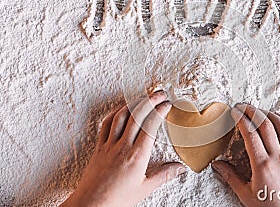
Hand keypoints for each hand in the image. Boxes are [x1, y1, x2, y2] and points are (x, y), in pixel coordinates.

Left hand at [61, 91, 186, 206]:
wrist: (91, 205)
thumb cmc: (116, 199)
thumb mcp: (145, 188)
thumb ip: (164, 175)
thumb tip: (180, 168)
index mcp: (137, 156)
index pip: (150, 126)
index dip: (160, 111)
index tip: (167, 104)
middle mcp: (122, 146)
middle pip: (137, 115)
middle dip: (150, 101)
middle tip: (159, 93)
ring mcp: (109, 145)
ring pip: (121, 116)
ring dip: (133, 103)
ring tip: (143, 97)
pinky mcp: (99, 147)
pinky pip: (106, 124)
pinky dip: (115, 113)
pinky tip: (121, 109)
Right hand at [212, 103, 279, 206]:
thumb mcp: (246, 195)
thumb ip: (231, 177)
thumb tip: (217, 165)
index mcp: (262, 166)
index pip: (250, 134)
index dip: (241, 119)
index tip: (235, 112)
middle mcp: (278, 158)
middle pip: (266, 126)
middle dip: (253, 111)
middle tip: (244, 106)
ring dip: (271, 114)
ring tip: (261, 109)